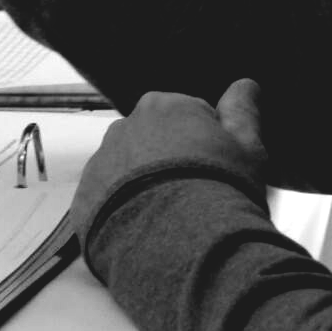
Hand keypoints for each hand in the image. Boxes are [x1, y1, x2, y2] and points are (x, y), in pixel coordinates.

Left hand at [70, 79, 269, 247]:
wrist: (178, 246)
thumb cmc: (220, 191)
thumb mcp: (247, 150)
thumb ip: (243, 112)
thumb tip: (245, 84)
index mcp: (164, 106)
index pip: (189, 118)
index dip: (208, 147)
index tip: (217, 174)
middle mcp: (125, 125)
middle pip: (153, 142)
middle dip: (170, 163)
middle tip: (193, 199)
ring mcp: (100, 162)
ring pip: (126, 170)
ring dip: (142, 187)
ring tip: (168, 221)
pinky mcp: (84, 198)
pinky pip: (105, 201)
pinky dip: (120, 213)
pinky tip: (144, 233)